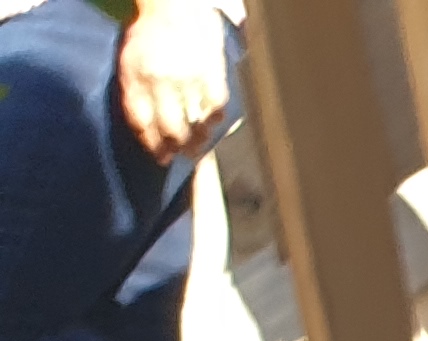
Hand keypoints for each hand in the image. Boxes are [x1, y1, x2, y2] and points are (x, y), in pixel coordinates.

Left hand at [116, 0, 231, 163]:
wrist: (170, 6)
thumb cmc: (146, 34)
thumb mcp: (128, 61)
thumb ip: (133, 92)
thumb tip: (145, 128)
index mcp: (135, 76)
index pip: (142, 122)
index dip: (151, 144)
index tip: (159, 156)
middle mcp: (160, 80)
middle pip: (171, 129)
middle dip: (175, 148)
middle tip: (180, 156)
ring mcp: (188, 78)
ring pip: (195, 124)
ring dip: (197, 141)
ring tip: (197, 147)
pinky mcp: (211, 73)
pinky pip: (216, 108)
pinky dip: (214, 120)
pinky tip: (211, 123)